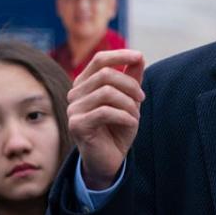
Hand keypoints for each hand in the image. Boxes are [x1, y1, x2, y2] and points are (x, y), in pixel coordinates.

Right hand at [67, 50, 144, 188]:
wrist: (110, 159)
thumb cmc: (118, 128)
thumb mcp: (129, 100)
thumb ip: (132, 78)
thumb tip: (139, 56)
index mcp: (85, 84)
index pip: (99, 60)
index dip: (120, 55)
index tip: (139, 57)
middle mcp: (75, 94)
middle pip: (106, 75)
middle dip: (130, 85)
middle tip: (142, 99)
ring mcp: (73, 109)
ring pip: (106, 92)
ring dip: (128, 104)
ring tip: (135, 115)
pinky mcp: (76, 125)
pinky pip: (105, 112)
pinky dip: (125, 116)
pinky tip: (131, 123)